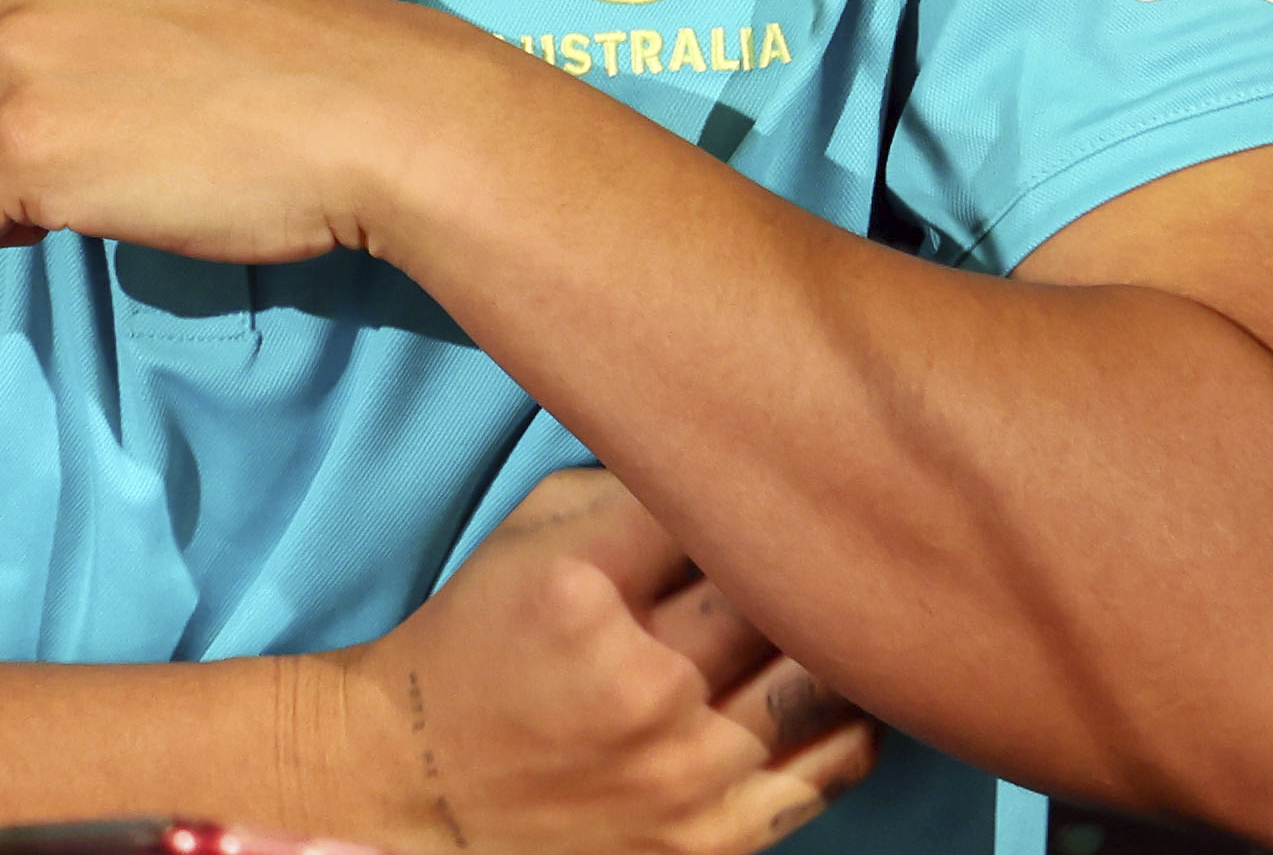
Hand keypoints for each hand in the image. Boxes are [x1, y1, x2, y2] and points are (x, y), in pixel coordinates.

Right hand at [321, 469, 876, 854]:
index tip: (765, 465)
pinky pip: (834, 765)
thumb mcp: (527, 534)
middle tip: (818, 525)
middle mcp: (640, 684)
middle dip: (791, 551)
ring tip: (833, 602)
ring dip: (832, 633)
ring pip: (822, 676)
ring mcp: (682, 772)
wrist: (424, 787)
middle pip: (778, 586)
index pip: (715, 501)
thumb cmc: (482, 641)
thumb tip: (735, 456)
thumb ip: (626, 487)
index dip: (745, 477)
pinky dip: (849, 715)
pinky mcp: (710, 837)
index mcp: (582, 590)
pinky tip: (828, 684)